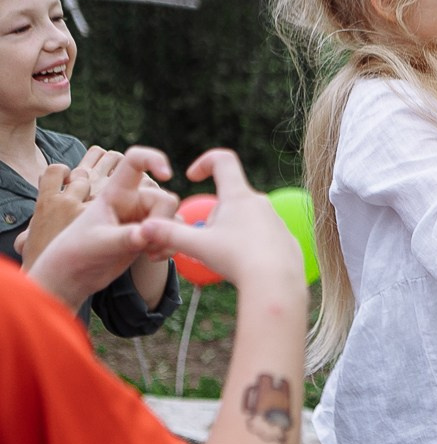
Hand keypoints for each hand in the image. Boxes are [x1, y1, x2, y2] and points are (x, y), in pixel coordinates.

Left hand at [26, 147, 177, 309]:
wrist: (73, 276)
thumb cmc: (76, 253)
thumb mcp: (98, 244)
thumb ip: (125, 238)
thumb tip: (148, 234)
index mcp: (115, 193)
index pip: (135, 161)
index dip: (154, 159)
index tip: (166, 175)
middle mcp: (132, 202)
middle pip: (165, 199)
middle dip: (163, 221)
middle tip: (146, 242)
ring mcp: (142, 219)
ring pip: (173, 218)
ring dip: (168, 237)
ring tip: (149, 253)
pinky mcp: (148, 235)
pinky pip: (173, 234)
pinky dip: (170, 246)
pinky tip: (152, 258)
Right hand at [139, 149, 304, 290]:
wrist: (277, 283)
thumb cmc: (237, 260)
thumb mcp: (198, 246)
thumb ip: (169, 234)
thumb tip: (143, 228)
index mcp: (238, 196)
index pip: (223, 160)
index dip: (205, 162)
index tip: (193, 176)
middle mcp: (261, 202)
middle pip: (229, 198)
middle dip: (213, 216)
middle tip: (207, 241)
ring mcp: (276, 220)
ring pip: (246, 218)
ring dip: (231, 232)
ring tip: (226, 257)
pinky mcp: (285, 238)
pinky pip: (262, 237)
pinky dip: (249, 247)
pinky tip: (246, 266)